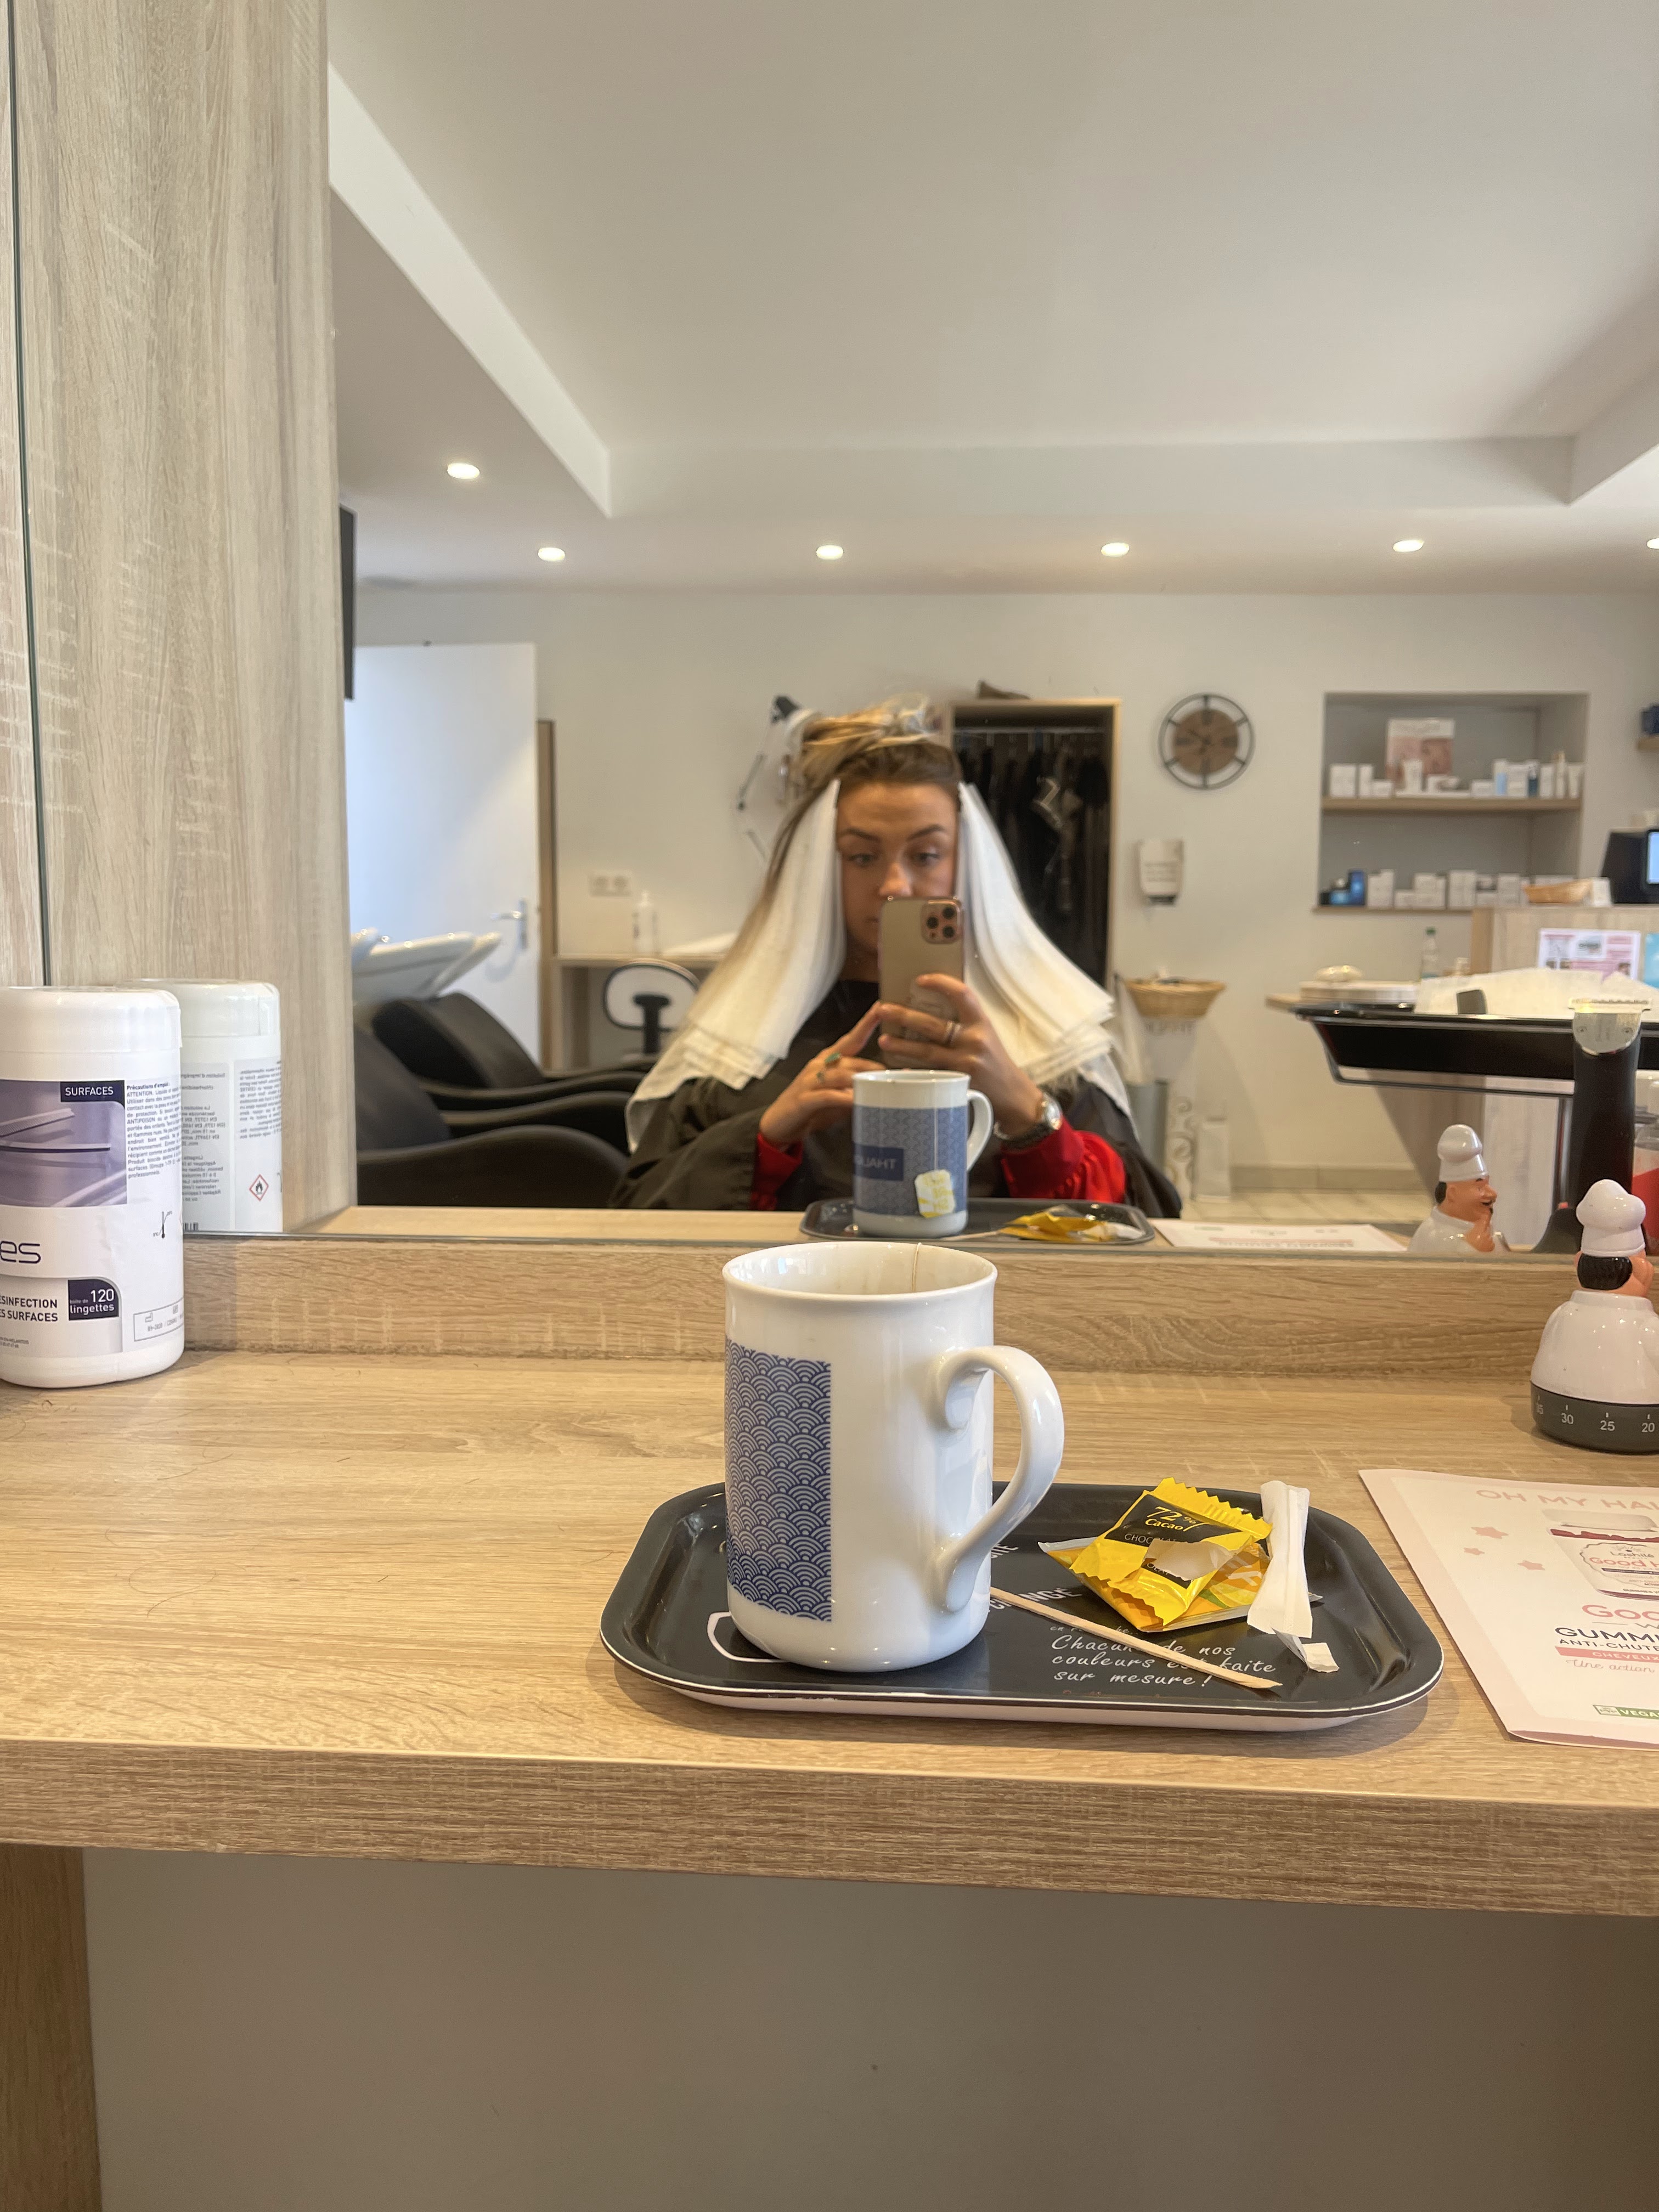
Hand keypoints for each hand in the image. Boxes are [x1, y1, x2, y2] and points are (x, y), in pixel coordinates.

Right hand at [758, 1004, 885, 1149]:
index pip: (851, 1038)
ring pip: (840, 1074)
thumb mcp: (840, 1097)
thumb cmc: (813, 1108)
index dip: (866, 1023)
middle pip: (850, 1059)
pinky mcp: (804, 1099)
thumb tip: (889, 1086)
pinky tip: (855, 1100)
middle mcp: (819, 1065)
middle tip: (893, 1072)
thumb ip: (860, 1089)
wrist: (780, 1124)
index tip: (881, 1007)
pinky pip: (828, 1095)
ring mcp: (810, 1081)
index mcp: (829, 1060)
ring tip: (879, 1085)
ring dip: (860, 1079)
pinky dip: (843, 1098)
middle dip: (872, 1065)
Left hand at [872, 976, 1046, 1131]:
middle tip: (883, 1009)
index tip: (920, 979)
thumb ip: (965, 1023)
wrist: (1013, 1095)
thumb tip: (930, 1007)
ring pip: (927, 1052)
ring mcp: (965, 1063)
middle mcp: (974, 1041)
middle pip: (933, 1025)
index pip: (962, 994)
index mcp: (981, 1023)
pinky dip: (912, 1072)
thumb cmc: (995, 1061)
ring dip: (902, 1045)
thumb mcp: (986, 1035)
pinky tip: (897, 1069)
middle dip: (905, 1016)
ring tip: (883, 1039)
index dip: (941, 983)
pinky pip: (929, 1075)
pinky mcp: (957, 1083)